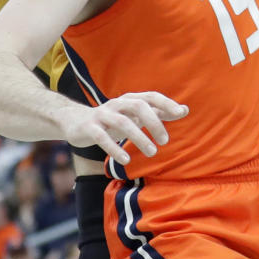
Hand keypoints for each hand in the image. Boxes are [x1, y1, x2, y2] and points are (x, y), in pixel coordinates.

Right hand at [64, 91, 186, 165]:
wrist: (74, 121)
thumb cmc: (112, 119)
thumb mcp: (134, 115)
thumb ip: (158, 113)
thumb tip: (184, 110)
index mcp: (129, 99)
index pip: (151, 97)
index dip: (166, 103)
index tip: (180, 113)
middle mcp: (117, 104)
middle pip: (138, 106)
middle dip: (154, 123)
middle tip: (165, 141)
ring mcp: (102, 115)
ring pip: (122, 123)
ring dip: (139, 138)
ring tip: (152, 152)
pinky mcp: (89, 128)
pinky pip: (102, 137)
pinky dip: (115, 149)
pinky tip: (126, 161)